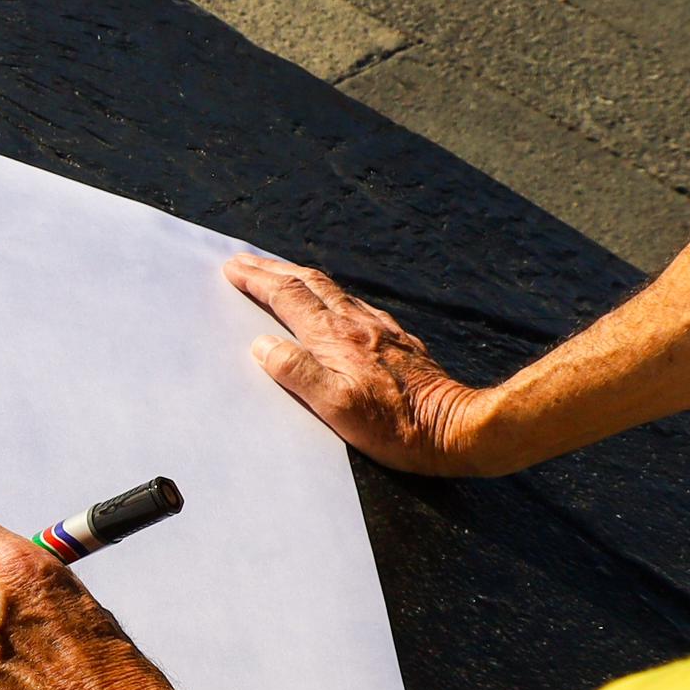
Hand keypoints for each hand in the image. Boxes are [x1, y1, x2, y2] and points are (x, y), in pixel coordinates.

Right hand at [224, 256, 504, 475]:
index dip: (258, 280)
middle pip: (309, 282)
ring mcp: (382, 330)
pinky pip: (357, 305)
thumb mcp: (336, 408)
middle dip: (272, 269)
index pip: (288, 297)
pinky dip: (332, 295)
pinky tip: (336, 303)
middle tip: (246, 261)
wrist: (456, 427)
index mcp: (335, 338)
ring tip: (282, 274)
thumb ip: (297, 372)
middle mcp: (358, 324)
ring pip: (334, 290)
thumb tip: (262, 345)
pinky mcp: (401, 341)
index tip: (233, 268)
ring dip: (300, 277)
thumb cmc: (395, 426)